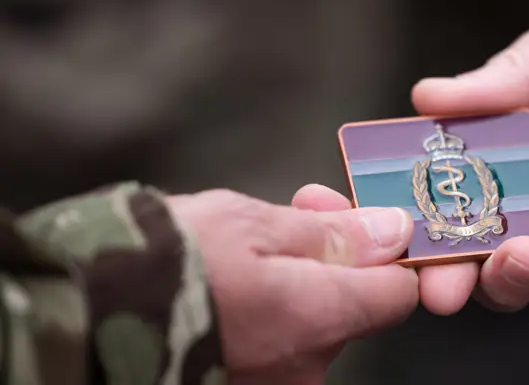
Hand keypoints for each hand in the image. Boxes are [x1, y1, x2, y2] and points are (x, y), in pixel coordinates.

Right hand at [167, 185, 416, 383]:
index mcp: (317, 319)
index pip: (398, 293)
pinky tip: (230, 286)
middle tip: (295, 212)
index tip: (364, 223)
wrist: (78, 316)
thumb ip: (331, 235)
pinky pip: (277, 342)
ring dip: (295, 281)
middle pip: (350, 306)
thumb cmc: (159, 262)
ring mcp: (275, 384)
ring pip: (310, 323)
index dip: (388, 252)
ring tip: (246, 246)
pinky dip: (267, 311)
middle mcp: (305, 366)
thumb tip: (392, 232)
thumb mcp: (250, 224)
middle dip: (330, 257)